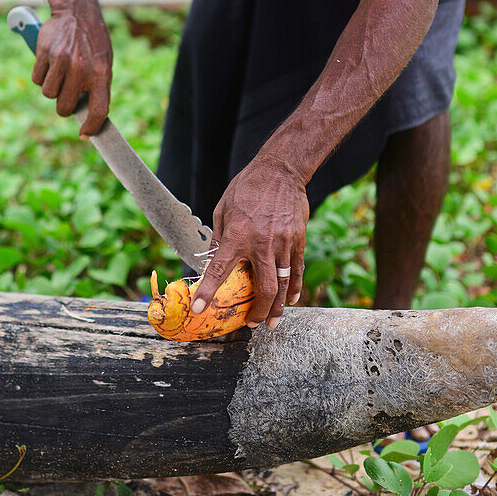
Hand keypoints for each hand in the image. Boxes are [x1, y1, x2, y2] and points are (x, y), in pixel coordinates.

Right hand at [32, 6, 112, 135]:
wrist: (78, 13)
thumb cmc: (93, 44)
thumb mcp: (103, 64)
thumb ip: (96, 88)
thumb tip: (88, 117)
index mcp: (100, 73)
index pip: (98, 110)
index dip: (92, 127)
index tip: (85, 134)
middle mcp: (81, 68)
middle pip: (65, 107)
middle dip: (64, 107)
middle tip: (67, 96)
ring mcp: (62, 60)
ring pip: (48, 94)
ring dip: (52, 89)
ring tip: (60, 74)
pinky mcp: (45, 53)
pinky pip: (37, 79)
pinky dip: (41, 76)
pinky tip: (50, 63)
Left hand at [191, 156, 308, 327]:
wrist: (280, 171)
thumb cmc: (246, 188)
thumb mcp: (222, 209)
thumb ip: (218, 239)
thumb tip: (211, 262)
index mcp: (236, 236)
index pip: (218, 271)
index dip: (207, 292)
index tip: (199, 309)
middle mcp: (260, 243)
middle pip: (263, 288)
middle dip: (257, 311)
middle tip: (251, 324)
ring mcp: (282, 243)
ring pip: (282, 284)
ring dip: (277, 307)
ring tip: (271, 322)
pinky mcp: (297, 240)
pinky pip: (296, 269)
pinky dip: (294, 287)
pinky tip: (292, 299)